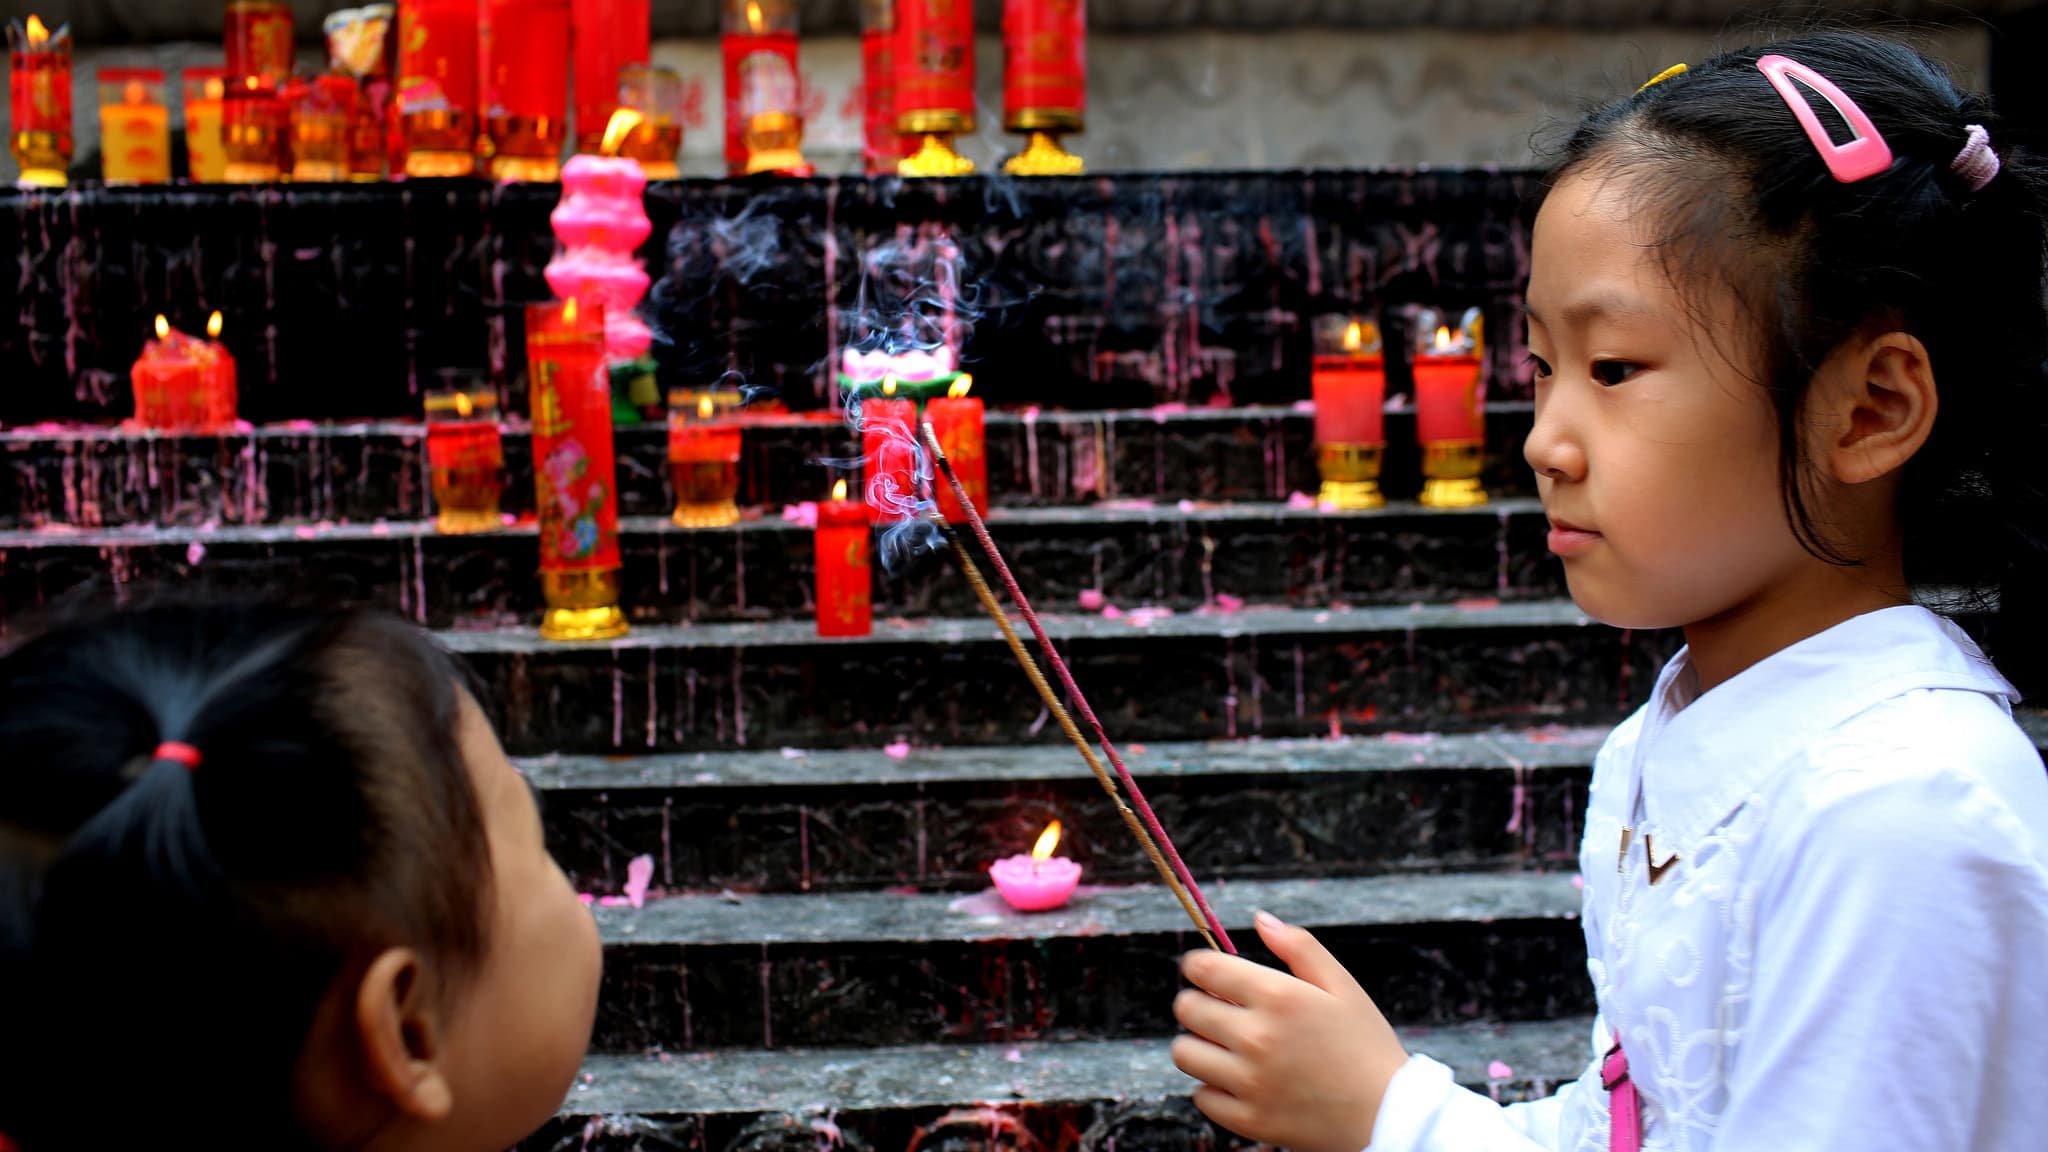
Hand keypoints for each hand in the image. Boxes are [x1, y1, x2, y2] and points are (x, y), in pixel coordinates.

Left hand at [1171, 911, 1409, 1151]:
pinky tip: (1238, 1080)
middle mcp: (1258, 1037)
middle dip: (1197, 1002)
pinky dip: (1213, 1088)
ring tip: (1224, 1047)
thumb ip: (1299, 946)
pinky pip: (1201, 1097)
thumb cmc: (1366, 1046)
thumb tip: (1259, 919)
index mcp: (1279, 997)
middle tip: (1219, 1010)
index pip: (1203, 969)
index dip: (1197, 966)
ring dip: (1198, 1045)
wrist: (1389, 1115)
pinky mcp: (1249, 1119)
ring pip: (1184, 1053)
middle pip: (1186, 1008)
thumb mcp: (1342, 986)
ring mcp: (1250, 1082)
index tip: (1206, 973)